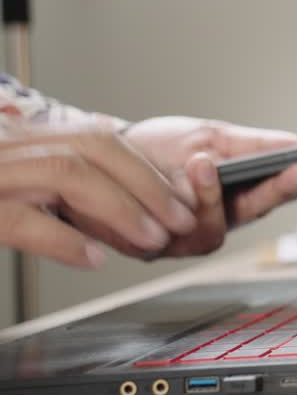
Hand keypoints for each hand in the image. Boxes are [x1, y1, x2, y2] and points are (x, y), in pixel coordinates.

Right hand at [0, 131, 196, 267]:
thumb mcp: (15, 174)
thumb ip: (60, 181)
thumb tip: (125, 203)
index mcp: (25, 136)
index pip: (99, 140)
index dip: (146, 169)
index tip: (180, 199)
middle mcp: (11, 145)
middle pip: (93, 150)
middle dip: (148, 185)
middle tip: (181, 220)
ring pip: (68, 175)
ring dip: (121, 208)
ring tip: (153, 238)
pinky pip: (23, 221)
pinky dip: (66, 240)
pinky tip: (93, 258)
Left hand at [124, 117, 296, 256]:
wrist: (98, 161)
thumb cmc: (155, 149)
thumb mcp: (211, 135)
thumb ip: (255, 145)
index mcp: (245, 189)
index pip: (294, 183)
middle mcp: (226, 216)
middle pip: (270, 205)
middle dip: (292, 187)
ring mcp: (196, 233)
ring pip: (225, 224)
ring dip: (219, 193)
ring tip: (210, 161)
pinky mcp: (163, 245)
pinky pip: (188, 229)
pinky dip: (191, 197)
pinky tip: (193, 169)